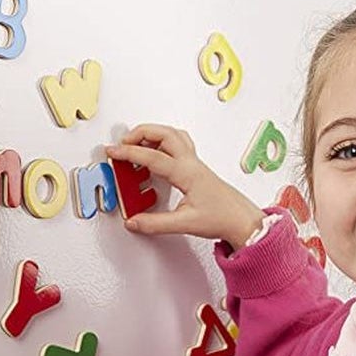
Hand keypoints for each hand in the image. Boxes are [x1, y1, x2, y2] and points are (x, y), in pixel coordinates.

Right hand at [105, 124, 265, 249]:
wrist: (242, 220)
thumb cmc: (222, 218)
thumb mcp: (185, 223)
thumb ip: (155, 223)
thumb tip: (133, 221)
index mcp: (187, 173)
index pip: (153, 156)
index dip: (129, 153)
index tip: (113, 152)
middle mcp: (192, 163)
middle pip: (164, 133)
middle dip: (140, 132)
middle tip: (123, 143)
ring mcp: (195, 163)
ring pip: (173, 135)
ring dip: (153, 134)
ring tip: (136, 144)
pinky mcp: (197, 168)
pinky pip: (179, 144)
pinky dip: (163, 142)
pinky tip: (156, 153)